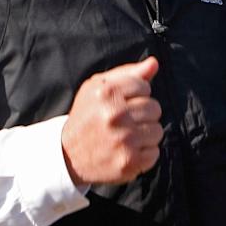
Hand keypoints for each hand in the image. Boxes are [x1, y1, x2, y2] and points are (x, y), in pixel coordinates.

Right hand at [61, 57, 162, 185]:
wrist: (67, 155)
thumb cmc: (87, 116)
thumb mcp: (98, 87)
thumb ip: (128, 73)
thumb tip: (154, 63)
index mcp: (106, 93)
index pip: (144, 87)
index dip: (136, 95)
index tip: (123, 103)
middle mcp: (114, 115)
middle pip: (154, 108)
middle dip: (143, 114)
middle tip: (126, 121)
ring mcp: (123, 140)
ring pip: (157, 130)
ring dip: (145, 134)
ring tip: (127, 136)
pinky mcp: (128, 162)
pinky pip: (154, 152)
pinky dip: (144, 153)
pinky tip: (128, 151)